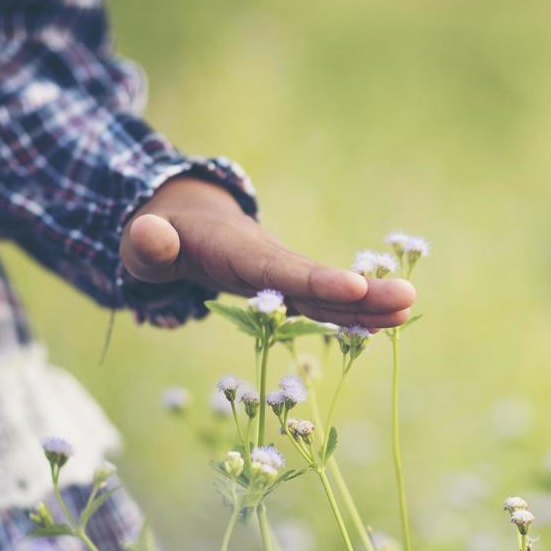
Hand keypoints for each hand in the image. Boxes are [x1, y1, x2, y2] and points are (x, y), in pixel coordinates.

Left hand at [119, 176, 414, 327]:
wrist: (180, 224)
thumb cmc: (157, 238)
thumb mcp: (142, 240)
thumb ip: (146, 242)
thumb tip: (150, 238)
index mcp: (240, 251)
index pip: (281, 271)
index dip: (317, 281)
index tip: (355, 286)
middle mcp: (271, 261)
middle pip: (319, 282)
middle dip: (362, 293)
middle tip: (407, 300)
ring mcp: (282, 276)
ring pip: (328, 295)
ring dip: (366, 305)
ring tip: (408, 311)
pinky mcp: (286, 290)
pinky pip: (321, 305)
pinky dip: (351, 314)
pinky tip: (383, 326)